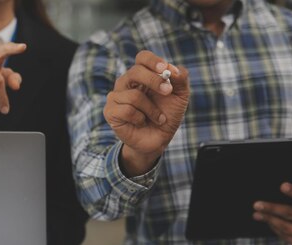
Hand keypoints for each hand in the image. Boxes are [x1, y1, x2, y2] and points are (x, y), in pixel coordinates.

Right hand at [104, 51, 189, 175]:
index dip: (153, 61)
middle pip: (135, 71)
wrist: (158, 140)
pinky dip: (139, 118)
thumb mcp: (180, 96)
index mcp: (142, 75)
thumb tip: (174, 69)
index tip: (165, 69)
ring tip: (158, 118)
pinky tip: (142, 122)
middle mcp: (126, 83)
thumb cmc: (167, 115)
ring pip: (134, 96)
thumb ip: (181, 79)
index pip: (142, 58)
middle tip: (168, 92)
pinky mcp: (110, 112)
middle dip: (154, 81)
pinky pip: (126, 110)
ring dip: (152, 109)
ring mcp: (116, 97)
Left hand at [253, 183, 291, 244]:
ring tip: (256, 214)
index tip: (282, 185)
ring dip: (269, 220)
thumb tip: (285, 178)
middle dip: (272, 209)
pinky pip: (286, 236)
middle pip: (291, 214)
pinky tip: (267, 222)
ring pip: (286, 227)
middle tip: (257, 204)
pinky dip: (275, 228)